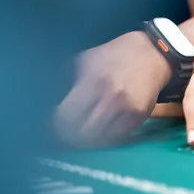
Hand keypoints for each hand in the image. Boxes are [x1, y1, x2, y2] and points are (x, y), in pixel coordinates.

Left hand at [54, 31, 169, 147]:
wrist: (153, 54)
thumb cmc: (113, 55)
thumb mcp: (84, 60)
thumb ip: (65, 81)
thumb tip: (40, 98)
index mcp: (94, 82)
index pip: (65, 118)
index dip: (53, 125)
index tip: (47, 124)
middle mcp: (112, 99)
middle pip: (79, 134)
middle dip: (66, 136)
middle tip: (59, 133)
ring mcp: (128, 110)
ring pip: (97, 140)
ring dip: (84, 140)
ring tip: (76, 133)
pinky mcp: (139, 118)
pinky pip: (115, 138)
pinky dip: (103, 138)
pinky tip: (97, 130)